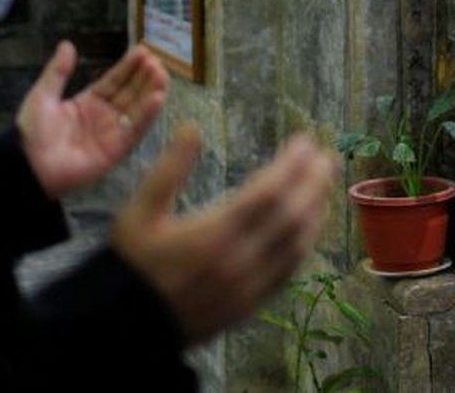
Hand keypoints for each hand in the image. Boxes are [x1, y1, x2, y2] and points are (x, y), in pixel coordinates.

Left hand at [17, 42, 167, 198]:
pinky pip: (135, 130)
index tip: (143, 50)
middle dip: (144, 77)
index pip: (114, 81)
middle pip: (130, 93)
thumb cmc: (32, 131)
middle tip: (158, 60)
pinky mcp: (116, 150)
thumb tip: (68, 44)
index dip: (128, 66)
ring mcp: (111, 133)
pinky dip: (147, 114)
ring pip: (137, 109)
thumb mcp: (43, 95)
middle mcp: (104, 116)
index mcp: (87, 102)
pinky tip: (157, 98)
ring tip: (163, 74)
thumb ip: (58, 71)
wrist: (27, 164)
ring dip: (151, 92)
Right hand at [111, 127, 339, 345]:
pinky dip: (305, 245)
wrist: (125, 325)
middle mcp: (238, 261)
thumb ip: (168, 169)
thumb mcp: (140, 211)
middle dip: (314, 182)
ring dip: (317, 212)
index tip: (305, 141)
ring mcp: (249, 287)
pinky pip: (289, 272)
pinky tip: (310, 227)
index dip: (292, 164)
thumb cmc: (133, 263)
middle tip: (328, 156)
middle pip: (292, 216)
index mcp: (212, 234)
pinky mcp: (251, 305)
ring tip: (325, 185)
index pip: (268, 192)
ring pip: (297, 245)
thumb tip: (191, 128)